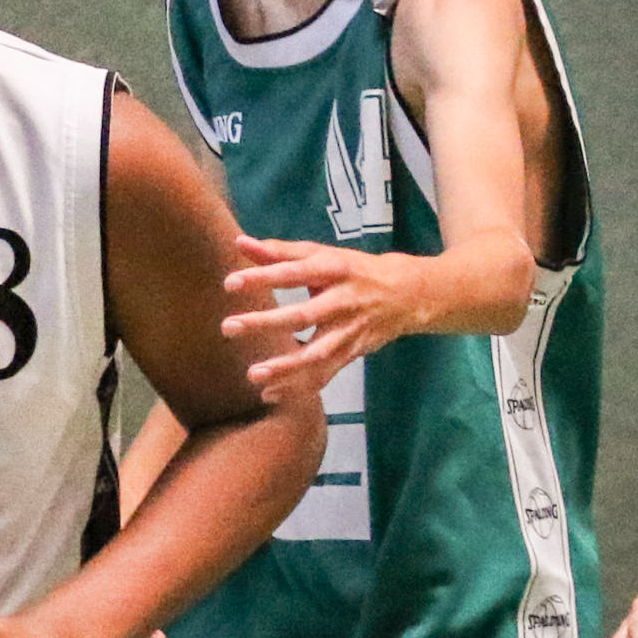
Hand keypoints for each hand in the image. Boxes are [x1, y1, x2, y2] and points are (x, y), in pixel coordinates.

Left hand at [221, 236, 419, 394]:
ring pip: (316, 353)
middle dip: (266, 323)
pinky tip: (270, 394)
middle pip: (302, 315)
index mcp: (333, 270)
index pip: (293, 273)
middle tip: (229, 327)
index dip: (263, 277)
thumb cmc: (354, 270)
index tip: (230, 283)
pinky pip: (324, 374)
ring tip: (253, 375)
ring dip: (285, 367)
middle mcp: (342, 301)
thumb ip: (279, 252)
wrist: (409, 294)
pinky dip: (299, 387)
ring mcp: (349, 330)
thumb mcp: (322, 255)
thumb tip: (239, 242)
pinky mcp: (352, 353)